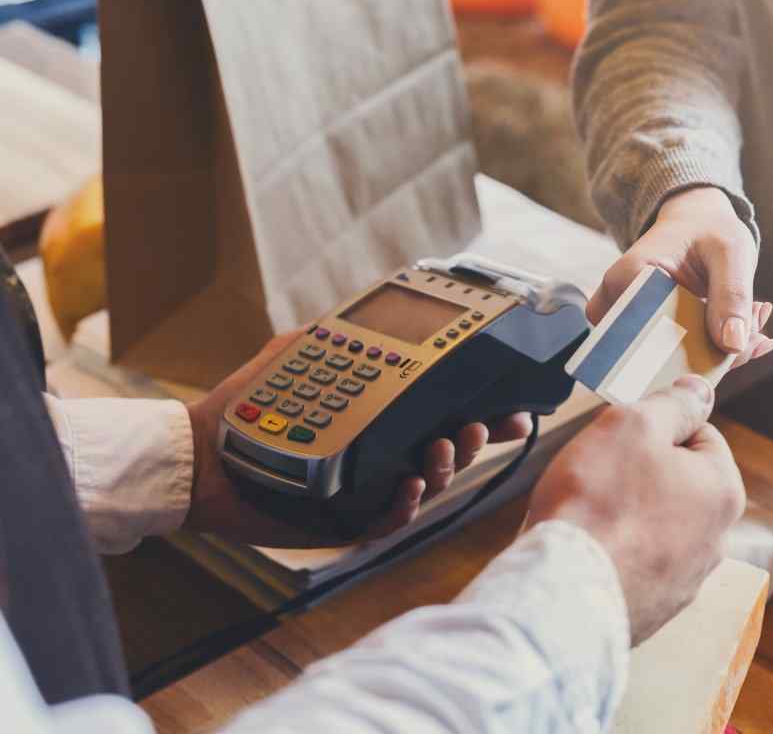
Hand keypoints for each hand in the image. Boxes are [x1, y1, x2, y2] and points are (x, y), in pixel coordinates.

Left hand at [185, 330, 533, 546]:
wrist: (200, 454)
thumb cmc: (248, 404)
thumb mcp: (298, 353)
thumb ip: (337, 334)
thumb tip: (375, 310)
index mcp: (381, 416)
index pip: (443, 412)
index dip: (484, 411)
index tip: (514, 405)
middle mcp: (382, 453)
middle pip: (450, 449)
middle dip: (475, 439)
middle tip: (480, 426)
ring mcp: (368, 487)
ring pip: (429, 484)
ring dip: (446, 467)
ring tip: (441, 449)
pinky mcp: (347, 520)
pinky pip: (390, 519)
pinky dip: (407, 504)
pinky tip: (408, 485)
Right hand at [525, 375, 745, 643]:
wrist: (563, 592)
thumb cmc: (597, 502)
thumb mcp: (632, 426)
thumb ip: (673, 404)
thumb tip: (701, 390)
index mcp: (723, 491)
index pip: (702, 436)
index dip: (658, 427)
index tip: (623, 436)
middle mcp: (717, 540)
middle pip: (680, 484)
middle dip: (642, 474)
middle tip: (599, 474)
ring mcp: (686, 581)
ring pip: (657, 526)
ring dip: (628, 516)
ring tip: (589, 516)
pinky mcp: (655, 610)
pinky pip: (637, 567)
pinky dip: (616, 555)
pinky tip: (589, 551)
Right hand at [589, 187, 772, 369]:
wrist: (697, 223)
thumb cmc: (709, 229)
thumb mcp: (729, 251)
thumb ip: (732, 294)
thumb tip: (733, 345)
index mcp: (628, 279)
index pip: (651, 335)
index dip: (696, 353)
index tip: (742, 346)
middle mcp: (620, 306)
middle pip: (662, 355)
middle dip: (716, 356)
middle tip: (760, 339)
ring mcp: (632, 323)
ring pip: (676, 361)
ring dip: (722, 353)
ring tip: (757, 321)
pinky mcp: (651, 334)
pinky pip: (684, 355)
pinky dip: (719, 349)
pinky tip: (750, 328)